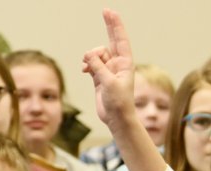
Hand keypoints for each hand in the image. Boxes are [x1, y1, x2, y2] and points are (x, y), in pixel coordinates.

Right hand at [82, 9, 135, 127]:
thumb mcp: (109, 83)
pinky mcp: (99, 77)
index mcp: (125, 64)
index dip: (116, 26)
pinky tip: (85, 70)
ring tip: (87, 67)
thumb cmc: (119, 103)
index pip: (120, 40)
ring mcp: (108, 70)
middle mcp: (118, 65)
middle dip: (108, 26)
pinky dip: (86, 64)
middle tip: (105, 11)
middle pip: (111, 41)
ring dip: (90, 57)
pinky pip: (91, 64)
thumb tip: (88, 56)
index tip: (111, 13)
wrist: (117, 118)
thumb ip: (98, 67)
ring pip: (96, 54)